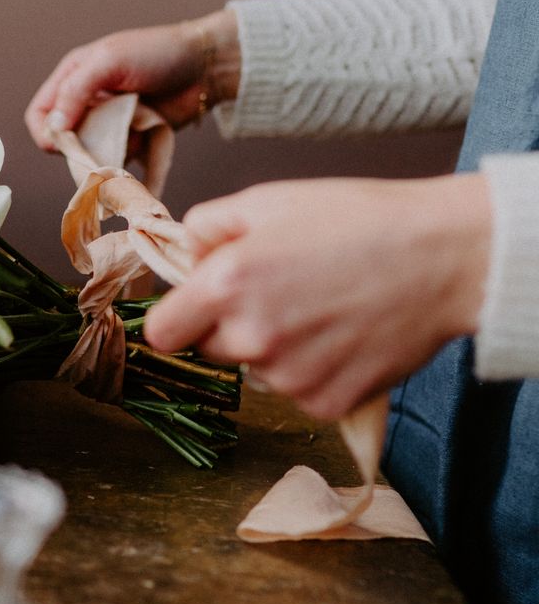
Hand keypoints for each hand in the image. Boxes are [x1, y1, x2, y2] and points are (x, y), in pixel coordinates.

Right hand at [25, 10, 240, 150]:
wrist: (205, 67)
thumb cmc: (157, 53)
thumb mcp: (110, 61)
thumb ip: (76, 90)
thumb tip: (53, 126)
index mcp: (74, 77)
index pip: (40, 114)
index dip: (46, 132)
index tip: (63, 143)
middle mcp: (87, 102)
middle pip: (63, 139)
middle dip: (78, 146)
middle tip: (101, 143)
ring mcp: (109, 123)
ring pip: (89, 153)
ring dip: (103, 153)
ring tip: (128, 136)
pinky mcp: (131, 138)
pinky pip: (115, 159)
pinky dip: (124, 157)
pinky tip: (142, 140)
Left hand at [144, 175, 491, 418]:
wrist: (442, 258)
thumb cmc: (359, 220)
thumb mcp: (270, 200)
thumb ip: (207, 226)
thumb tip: (185, 255)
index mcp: (226, 285)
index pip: (162, 332)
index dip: (178, 317)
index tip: (197, 308)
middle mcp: (250, 337)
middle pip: (211, 350)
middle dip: (233, 326)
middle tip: (284, 292)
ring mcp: (289, 377)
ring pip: (259, 371)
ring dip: (279, 349)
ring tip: (325, 308)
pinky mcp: (326, 403)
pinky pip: (300, 391)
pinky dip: (316, 371)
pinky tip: (346, 336)